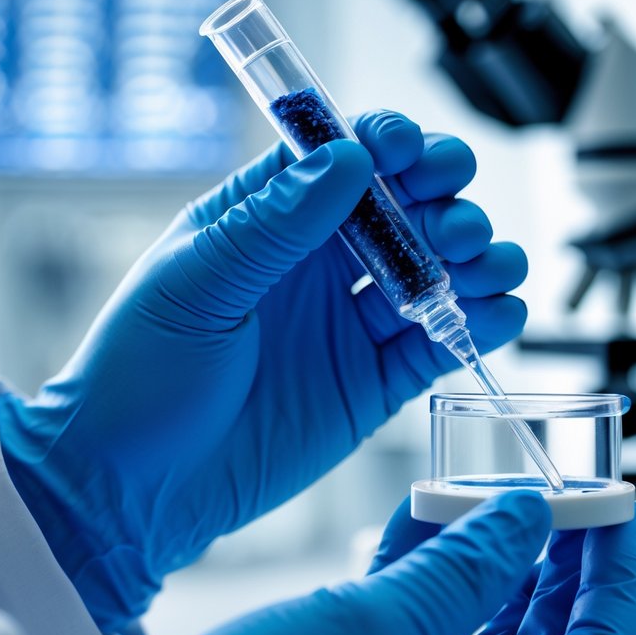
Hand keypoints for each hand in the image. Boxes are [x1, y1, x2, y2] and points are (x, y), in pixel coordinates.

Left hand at [0, 113, 529, 634]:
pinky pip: (442, 343)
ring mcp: (352, 323)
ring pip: (438, 271)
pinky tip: (499, 314)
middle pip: (407, 208)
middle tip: (454, 222)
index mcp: (267, 221)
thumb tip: (349, 156)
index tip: (409, 151)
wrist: (135, 491)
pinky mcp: (378, 383)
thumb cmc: (137, 376)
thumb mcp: (194, 286)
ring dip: (476, 257)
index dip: (387, 143)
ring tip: (483, 264)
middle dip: (446, 199)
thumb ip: (274, 223)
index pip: (342, 159)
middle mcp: (319, 264)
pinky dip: (483, 325)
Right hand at [139, 492, 635, 634]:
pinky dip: (442, 599)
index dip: (620, 574)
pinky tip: (427, 533)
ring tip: (492, 499)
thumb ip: (463, 569)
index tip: (618, 507)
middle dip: (562, 564)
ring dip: (499, 573)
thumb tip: (529, 517)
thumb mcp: (370, 630)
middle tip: (557, 494)